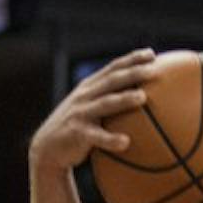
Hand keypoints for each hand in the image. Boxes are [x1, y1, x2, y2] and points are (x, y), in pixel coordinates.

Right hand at [28, 49, 154, 173]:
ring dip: (123, 99)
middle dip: (132, 73)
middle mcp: (85, 95)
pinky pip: (96, 136)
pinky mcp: (77, 133)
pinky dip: (111, 139)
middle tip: (154, 70)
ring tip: (143, 97)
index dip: (132, 59)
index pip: (113, 68)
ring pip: (105, 103)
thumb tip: (146, 97)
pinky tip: (126, 142)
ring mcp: (80, 113)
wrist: (48, 147)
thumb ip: (111, 99)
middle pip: (112, 80)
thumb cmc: (79, 127)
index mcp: (90, 86)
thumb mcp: (91, 107)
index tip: (152, 54)